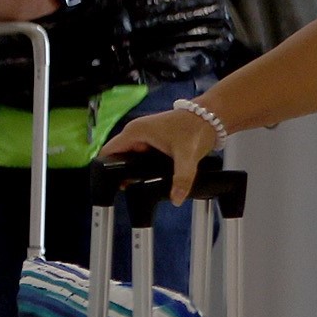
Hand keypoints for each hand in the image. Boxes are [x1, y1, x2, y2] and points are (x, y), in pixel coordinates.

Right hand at [102, 105, 222, 205]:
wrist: (211, 117)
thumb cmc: (196, 129)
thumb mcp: (188, 156)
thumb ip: (181, 179)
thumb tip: (176, 199)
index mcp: (135, 132)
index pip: (108, 151)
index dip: (106, 168)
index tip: (109, 184)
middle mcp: (136, 132)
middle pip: (119, 156)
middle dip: (122, 172)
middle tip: (129, 190)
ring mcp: (144, 135)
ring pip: (131, 157)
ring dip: (134, 170)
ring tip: (139, 187)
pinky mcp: (153, 139)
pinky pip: (142, 155)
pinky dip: (144, 166)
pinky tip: (151, 178)